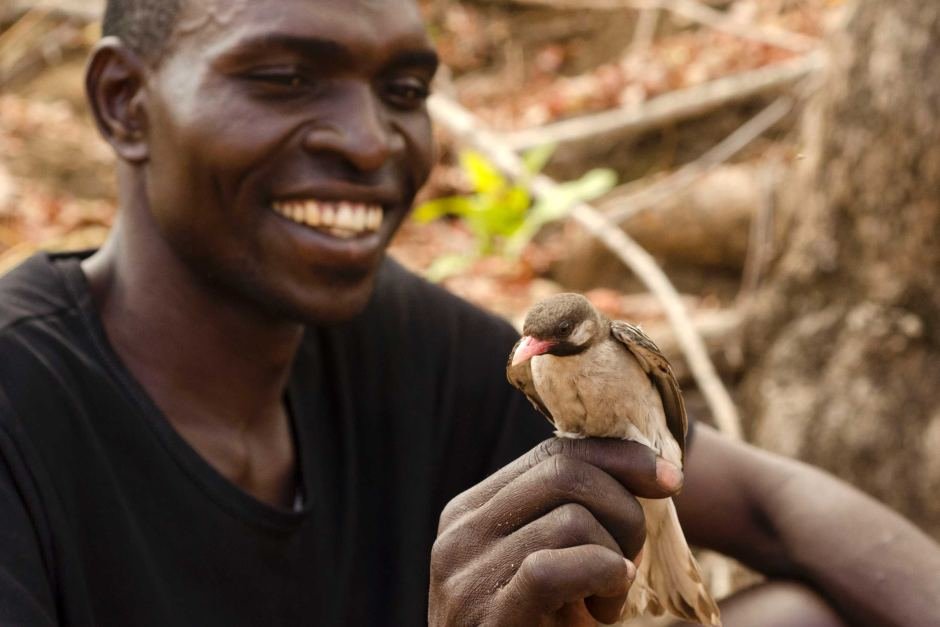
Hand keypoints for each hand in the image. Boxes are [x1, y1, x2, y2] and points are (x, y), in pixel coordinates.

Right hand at [429, 437, 683, 626]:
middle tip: (631, 561)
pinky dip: (599, 577)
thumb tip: (642, 465)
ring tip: (603, 604)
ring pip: (572, 519)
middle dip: (624, 510)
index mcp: (471, 512)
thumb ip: (567, 513)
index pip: (552, 454)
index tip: (669, 479)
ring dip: (613, 561)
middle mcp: (459, 533)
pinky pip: (553, 569)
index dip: (618, 458)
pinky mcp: (487, 615)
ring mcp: (466, 575)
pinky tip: (605, 608)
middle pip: (564, 474)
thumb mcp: (549, 563)